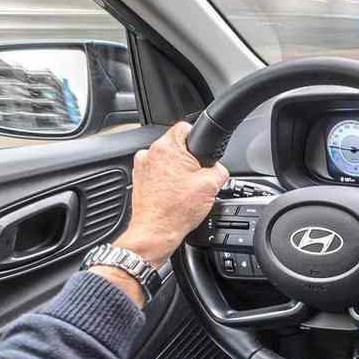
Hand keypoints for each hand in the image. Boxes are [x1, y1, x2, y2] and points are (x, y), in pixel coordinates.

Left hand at [113, 121, 228, 265]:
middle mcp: (150, 153)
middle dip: (188, 160)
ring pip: (167, 161)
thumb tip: (218, 169)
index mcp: (167, 147)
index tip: (202, 152)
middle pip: (176, 146)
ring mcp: (141, 167)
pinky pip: (157, 173)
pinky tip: (174, 195)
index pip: (185, 127)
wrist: (155, 232)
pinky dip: (166, 181)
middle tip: (197, 179)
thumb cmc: (176, 210)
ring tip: (184, 190)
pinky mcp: (139, 180)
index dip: (199, 138)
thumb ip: (219, 169)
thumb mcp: (212, 186)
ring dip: (176, 171)